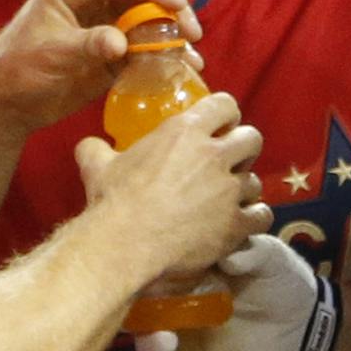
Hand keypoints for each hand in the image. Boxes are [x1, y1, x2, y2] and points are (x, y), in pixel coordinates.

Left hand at [0, 0, 199, 134]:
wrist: (6, 104)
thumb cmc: (18, 69)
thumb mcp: (52, 54)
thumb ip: (88, 45)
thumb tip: (122, 42)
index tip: (179, 5)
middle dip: (171, 15)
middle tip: (194, 33)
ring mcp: (103, 25)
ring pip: (147, 25)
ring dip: (171, 39)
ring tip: (193, 58)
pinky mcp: (110, 52)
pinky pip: (142, 50)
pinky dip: (161, 59)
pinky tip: (181, 69)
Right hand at [73, 93, 270, 279]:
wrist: (124, 245)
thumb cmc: (113, 202)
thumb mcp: (98, 166)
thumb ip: (97, 149)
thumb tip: (89, 145)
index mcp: (185, 132)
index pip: (225, 105)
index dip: (225, 115)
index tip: (219, 127)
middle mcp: (214, 156)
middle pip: (252, 139)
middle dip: (243, 149)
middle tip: (227, 163)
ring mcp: (229, 191)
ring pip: (256, 181)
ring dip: (244, 189)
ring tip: (229, 200)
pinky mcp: (236, 224)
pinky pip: (262, 214)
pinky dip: (254, 218)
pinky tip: (243, 222)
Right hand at [133, 234, 338, 350]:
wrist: (304, 333)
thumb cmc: (284, 284)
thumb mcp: (273, 258)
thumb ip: (254, 251)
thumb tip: (226, 256)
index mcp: (195, 258)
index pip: (164, 246)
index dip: (153, 240)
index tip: (146, 236)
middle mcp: (177, 288)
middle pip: (141, 280)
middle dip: (131, 277)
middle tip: (131, 276)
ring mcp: (176, 322)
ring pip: (140, 316)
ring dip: (133, 314)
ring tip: (141, 315)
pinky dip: (153, 346)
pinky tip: (163, 340)